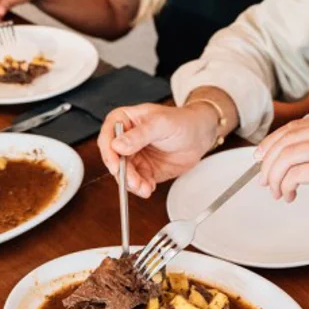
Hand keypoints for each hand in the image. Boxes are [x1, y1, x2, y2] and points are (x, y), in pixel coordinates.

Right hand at [98, 104, 220, 197]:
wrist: (200, 136)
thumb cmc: (182, 121)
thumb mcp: (161, 123)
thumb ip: (139, 135)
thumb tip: (118, 145)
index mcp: (125, 120)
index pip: (108, 136)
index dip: (108, 152)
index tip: (115, 164)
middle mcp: (126, 140)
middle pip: (114, 159)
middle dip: (123, 173)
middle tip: (133, 181)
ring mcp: (135, 156)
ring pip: (124, 174)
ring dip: (132, 183)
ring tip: (144, 187)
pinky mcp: (145, 170)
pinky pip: (137, 182)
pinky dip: (141, 188)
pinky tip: (149, 188)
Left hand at [255, 116, 308, 235]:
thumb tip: (278, 154)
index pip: (295, 127)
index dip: (272, 142)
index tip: (259, 158)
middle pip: (288, 139)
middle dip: (269, 161)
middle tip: (264, 180)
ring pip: (288, 156)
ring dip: (275, 176)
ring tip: (278, 192)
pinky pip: (296, 173)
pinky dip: (286, 186)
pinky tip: (290, 196)